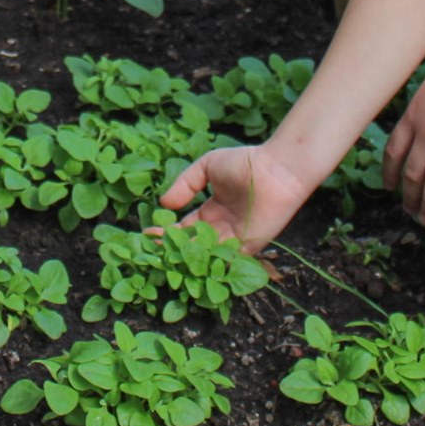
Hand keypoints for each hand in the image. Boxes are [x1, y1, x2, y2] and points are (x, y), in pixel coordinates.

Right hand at [156, 142, 314, 255]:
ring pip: (205, 253)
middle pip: (193, 244)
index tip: (147, 233)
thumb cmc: (245, 163)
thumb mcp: (207, 167)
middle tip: (150, 251)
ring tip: (162, 257)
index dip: (168, 231)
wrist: (276, 169)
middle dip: (172, 248)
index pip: (186, 226)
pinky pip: (225, 259)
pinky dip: (208, 262)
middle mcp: (223, 227)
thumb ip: (185, 185)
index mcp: (214, 209)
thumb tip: (164, 204)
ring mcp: (235, 239)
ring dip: (185, 256)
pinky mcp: (248, 246)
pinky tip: (186, 262)